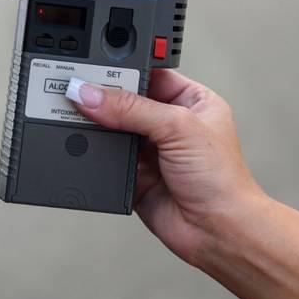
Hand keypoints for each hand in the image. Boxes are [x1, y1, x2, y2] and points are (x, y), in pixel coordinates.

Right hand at [67, 69, 265, 264]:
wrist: (218, 232)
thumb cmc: (222, 180)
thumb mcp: (178, 128)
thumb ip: (132, 109)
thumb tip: (91, 94)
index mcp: (190, 100)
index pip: (148, 73)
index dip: (123, 69)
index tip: (94, 66)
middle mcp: (169, 123)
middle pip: (125, 100)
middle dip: (103, 98)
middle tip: (78, 91)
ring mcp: (150, 150)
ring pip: (112, 128)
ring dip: (97, 125)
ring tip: (76, 116)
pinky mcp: (134, 174)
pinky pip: (106, 157)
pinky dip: (94, 153)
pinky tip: (86, 145)